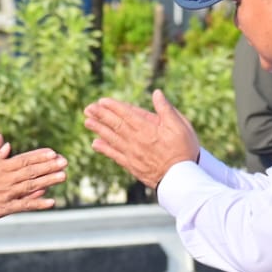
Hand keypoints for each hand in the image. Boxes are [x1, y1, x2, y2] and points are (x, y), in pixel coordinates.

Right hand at [0, 134, 67, 224]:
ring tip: (63, 176)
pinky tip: (51, 202)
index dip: (40, 156)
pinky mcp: (3, 208)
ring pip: (31, 186)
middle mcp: (5, 179)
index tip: (53, 153)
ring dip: (48, 181)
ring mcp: (5, 194)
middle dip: (49, 166)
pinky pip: (24, 205)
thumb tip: (4, 141)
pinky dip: (38, 203)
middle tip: (65, 162)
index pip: (23, 159)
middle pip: (31, 171)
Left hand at [83, 90, 200, 188]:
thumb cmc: (184, 150)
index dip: (113, 106)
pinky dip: (104, 149)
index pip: (126, 114)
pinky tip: (95, 144)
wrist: (181, 178)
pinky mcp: (132, 165)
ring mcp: (132, 153)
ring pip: (112, 139)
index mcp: (147, 128)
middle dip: (101, 115)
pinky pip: (114, 155)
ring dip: (98, 129)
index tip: (102, 101)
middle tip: (88, 108)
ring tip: (87, 121)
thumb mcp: (181, 125)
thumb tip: (156, 93)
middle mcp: (136, 140)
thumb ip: (166, 109)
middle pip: (115, 125)